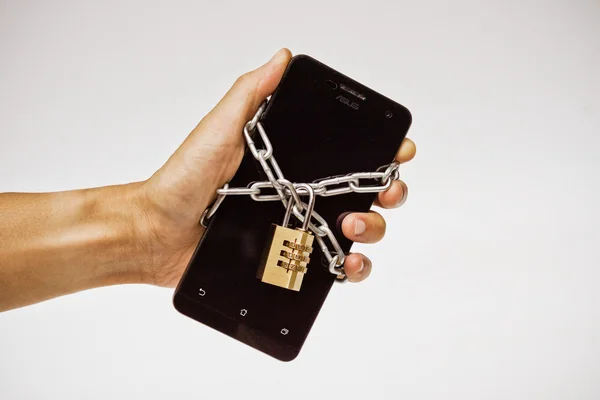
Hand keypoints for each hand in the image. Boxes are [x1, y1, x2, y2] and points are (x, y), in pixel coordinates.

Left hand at [138, 48, 415, 286]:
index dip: (380, 152)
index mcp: (292, 161)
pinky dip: (353, 269)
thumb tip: (281, 58)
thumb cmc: (183, 179)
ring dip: (373, 228)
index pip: (348, 154)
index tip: (397, 151)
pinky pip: (333, 268)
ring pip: (359, 231)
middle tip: (384, 191)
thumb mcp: (219, 129)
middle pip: (365, 192)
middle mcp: (301, 194)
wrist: (156, 232)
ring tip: (353, 226)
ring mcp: (297, 229)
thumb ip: (251, 94)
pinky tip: (348, 263)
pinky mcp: (288, 262)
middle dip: (388, 192)